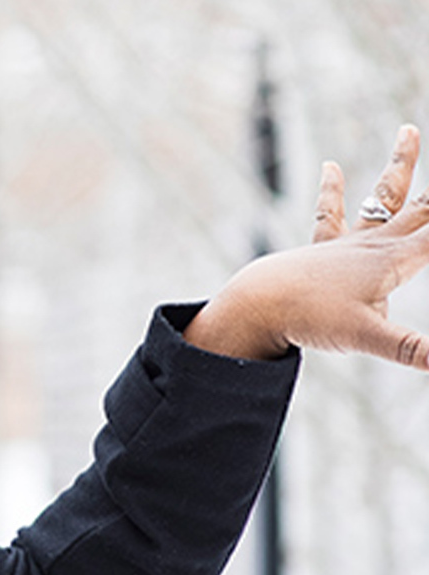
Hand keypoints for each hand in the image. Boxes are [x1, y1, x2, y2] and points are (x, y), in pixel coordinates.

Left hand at [184, 125, 428, 368]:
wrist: (257, 304)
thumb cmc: (311, 318)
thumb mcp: (371, 339)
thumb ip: (413, 350)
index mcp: (397, 260)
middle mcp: (376, 242)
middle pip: (424, 208)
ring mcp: (347, 242)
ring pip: (382, 197)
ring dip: (400, 166)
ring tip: (407, 131)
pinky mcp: (320, 248)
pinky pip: (329, 214)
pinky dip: (332, 191)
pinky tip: (329, 167)